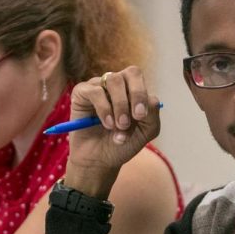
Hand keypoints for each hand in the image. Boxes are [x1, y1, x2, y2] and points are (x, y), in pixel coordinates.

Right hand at [64, 66, 160, 197]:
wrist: (100, 160)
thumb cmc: (123, 143)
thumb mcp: (145, 131)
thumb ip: (152, 114)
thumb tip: (150, 99)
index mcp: (132, 89)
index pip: (139, 79)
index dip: (142, 95)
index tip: (140, 117)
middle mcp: (117, 84)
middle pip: (131, 73)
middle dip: (136, 94)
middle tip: (135, 117)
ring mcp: (98, 86)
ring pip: (114, 80)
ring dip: (120, 106)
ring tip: (119, 126)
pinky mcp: (81, 93)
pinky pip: (95, 91)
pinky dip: (104, 109)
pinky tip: (107, 124)